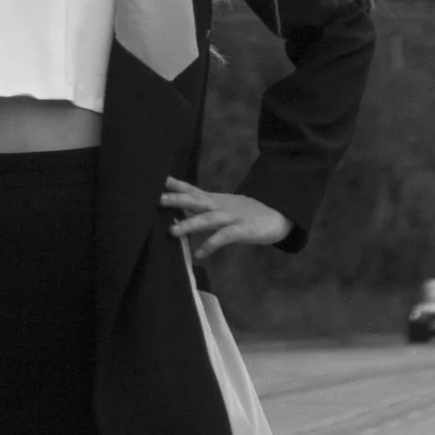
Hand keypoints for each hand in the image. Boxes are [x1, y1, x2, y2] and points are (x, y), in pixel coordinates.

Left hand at [162, 181, 289, 262]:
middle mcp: (220, 206)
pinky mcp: (244, 230)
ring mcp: (232, 217)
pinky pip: (225, 237)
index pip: (191, 189)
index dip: (174, 185)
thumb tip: (176, 219)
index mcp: (214, 200)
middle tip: (156, 199)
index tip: (155, 179)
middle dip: (176, 199)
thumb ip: (202, 210)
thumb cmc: (246, 213)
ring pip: (208, 219)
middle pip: (195, 200)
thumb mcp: (223, 207)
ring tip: (171, 231)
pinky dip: (211, 244)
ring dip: (189, 224)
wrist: (279, 213)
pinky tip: (199, 255)